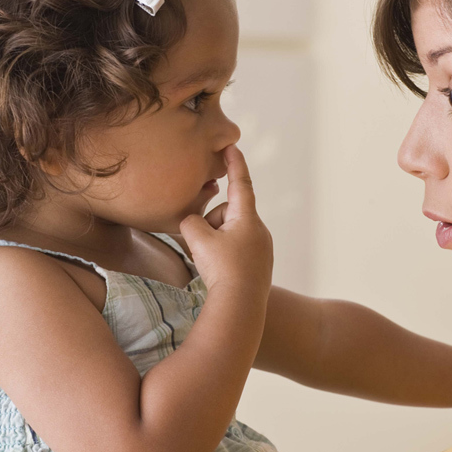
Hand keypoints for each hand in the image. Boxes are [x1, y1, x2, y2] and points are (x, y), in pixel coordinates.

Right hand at [179, 145, 272, 297]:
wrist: (241, 307)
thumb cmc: (223, 270)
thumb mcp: (198, 239)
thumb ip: (191, 221)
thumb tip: (193, 223)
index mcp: (248, 218)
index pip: (240, 182)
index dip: (234, 163)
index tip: (231, 145)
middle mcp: (259, 230)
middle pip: (227, 213)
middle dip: (210, 222)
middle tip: (201, 243)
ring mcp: (261, 248)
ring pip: (227, 233)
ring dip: (213, 241)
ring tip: (210, 262)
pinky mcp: (258, 265)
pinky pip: (233, 250)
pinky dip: (221, 255)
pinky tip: (217, 272)